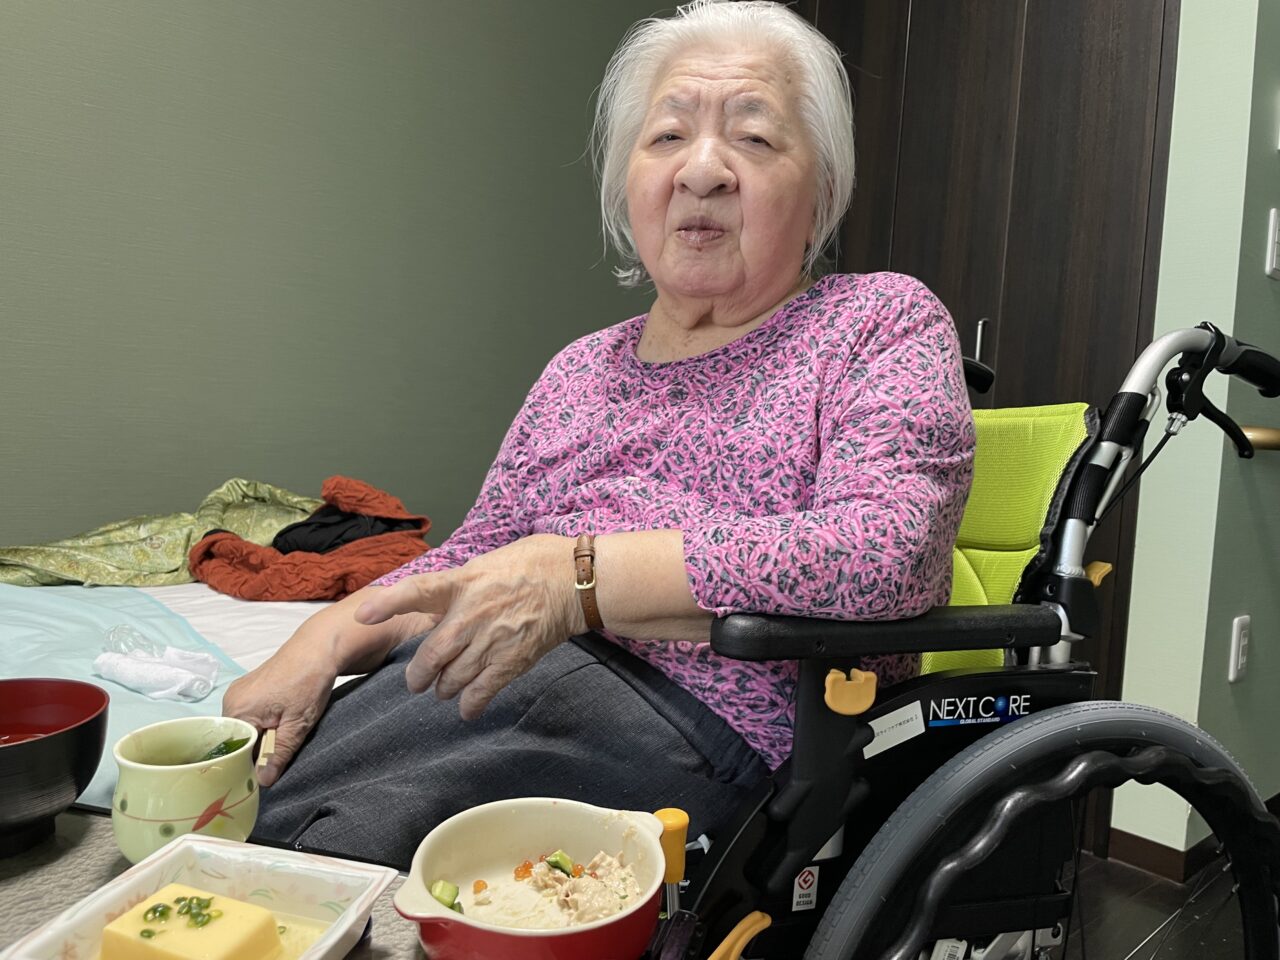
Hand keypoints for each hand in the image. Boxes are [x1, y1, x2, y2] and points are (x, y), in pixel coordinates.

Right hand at [222, 646, 336, 786]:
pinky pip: (248, 716)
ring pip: (244, 729)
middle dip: (257, 751)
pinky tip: (279, 722)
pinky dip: (262, 724)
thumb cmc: (308, 681)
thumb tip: (263, 781)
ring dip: (261, 737)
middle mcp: (231, 702)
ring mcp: (237, 693)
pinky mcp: (247, 689)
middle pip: (237, 741)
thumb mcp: (297, 724)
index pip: (235, 751)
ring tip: (283, 733)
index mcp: (237, 711)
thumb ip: (278, 754)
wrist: (318, 649)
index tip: (266, 775)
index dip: (250, 765)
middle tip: (280, 754)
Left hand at [354, 534, 580, 719]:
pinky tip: (467, 708)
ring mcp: (492, 640)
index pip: (418, 591)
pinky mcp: (512, 660)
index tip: (363, 614)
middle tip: (416, 681)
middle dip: (418, 675)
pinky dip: (470, 704)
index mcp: (463, 582)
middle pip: (431, 655)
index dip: (388, 604)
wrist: (573, 583)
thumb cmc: (531, 564)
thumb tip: (435, 603)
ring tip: (444, 689)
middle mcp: (472, 613)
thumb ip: (457, 585)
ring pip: (452, 678)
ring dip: (443, 689)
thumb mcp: (485, 563)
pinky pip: (481, 692)